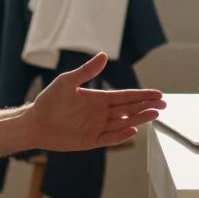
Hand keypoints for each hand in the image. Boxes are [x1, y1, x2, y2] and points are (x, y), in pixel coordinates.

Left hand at [24, 53, 165, 151]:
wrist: (34, 122)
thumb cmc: (49, 101)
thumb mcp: (67, 82)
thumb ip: (86, 71)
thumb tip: (103, 55)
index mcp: (98, 99)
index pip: (125, 97)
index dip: (142, 95)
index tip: (158, 94)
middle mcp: (101, 113)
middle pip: (129, 110)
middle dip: (146, 106)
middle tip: (164, 105)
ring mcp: (97, 127)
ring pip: (123, 124)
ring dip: (138, 119)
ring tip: (154, 114)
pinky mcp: (90, 141)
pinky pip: (109, 139)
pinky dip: (121, 135)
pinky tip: (133, 130)